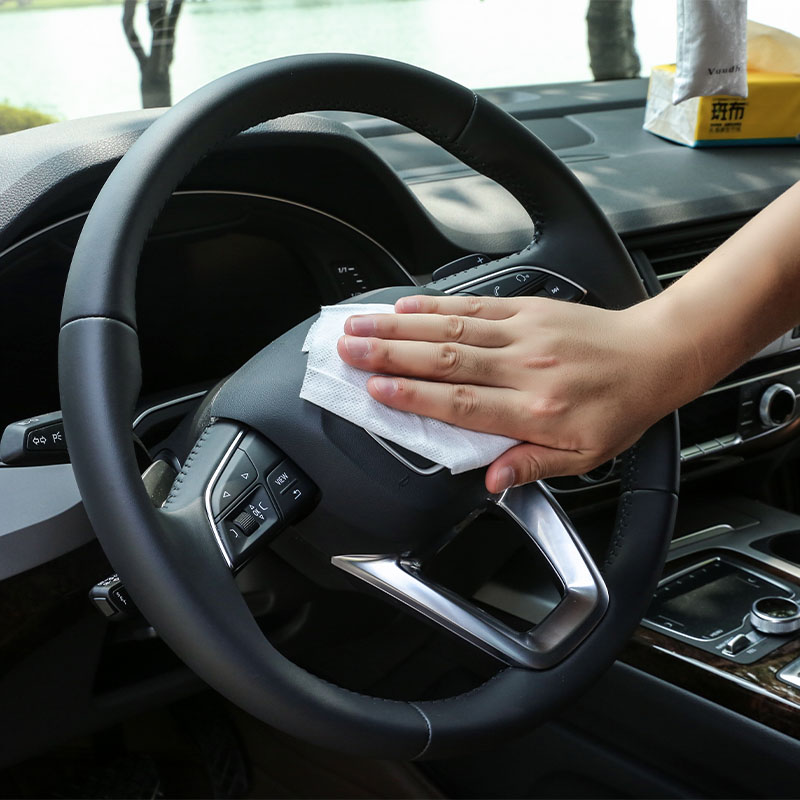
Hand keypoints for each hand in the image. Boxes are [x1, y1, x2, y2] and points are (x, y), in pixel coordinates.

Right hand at [337, 294, 697, 492]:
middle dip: (389, 355)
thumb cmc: (618, 408)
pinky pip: (475, 304)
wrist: (654, 354)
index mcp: (535, 410)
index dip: (414, 397)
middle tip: (347, 351)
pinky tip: (406, 305)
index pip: (462, 404)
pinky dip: (436, 304)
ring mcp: (524, 333)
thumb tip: (491, 480)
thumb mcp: (584, 457)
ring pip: (451, 328)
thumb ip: (533, 465)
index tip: (375, 391)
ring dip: (400, 327)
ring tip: (360, 325)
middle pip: (444, 360)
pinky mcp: (527, 308)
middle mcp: (524, 367)